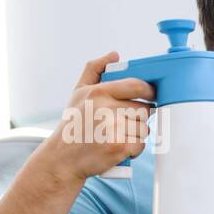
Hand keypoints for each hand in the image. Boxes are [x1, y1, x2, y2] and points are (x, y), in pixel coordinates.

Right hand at [35, 52, 154, 184]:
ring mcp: (113, 128)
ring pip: (144, 128)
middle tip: (122, 123)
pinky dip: (133, 149)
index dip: (149, 91)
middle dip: (138, 117)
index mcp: (98, 92)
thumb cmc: (74, 124)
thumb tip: (115, 55)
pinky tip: (117, 148)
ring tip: (116, 135)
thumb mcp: (78, 93)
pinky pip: (141, 144)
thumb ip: (95, 70)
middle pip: (144, 109)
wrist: (63, 158)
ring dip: (136, 134)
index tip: (150, 96)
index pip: (137, 86)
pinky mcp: (119, 146)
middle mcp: (106, 108)